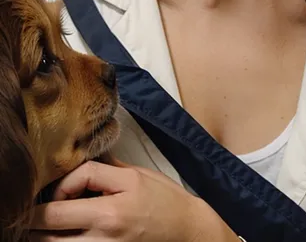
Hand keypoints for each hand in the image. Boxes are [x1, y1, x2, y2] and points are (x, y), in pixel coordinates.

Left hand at [31, 159, 234, 241]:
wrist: (187, 231)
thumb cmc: (165, 201)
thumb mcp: (137, 175)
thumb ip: (105, 169)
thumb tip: (78, 159)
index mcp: (114, 205)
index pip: (73, 182)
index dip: (61, 183)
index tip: (63, 187)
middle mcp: (105, 232)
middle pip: (51, 222)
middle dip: (36, 214)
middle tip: (30, 208)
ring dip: (44, 234)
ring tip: (44, 224)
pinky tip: (62, 234)